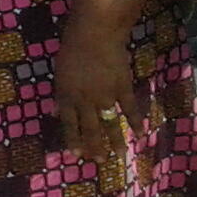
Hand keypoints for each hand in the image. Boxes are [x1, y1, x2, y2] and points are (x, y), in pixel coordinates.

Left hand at [53, 23, 134, 165]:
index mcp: (66, 96)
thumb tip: (55, 112)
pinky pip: (129, 109)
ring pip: (109, 123)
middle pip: (90, 128)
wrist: (95, 35)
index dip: (73, 139)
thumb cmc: (72, 50)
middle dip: (94, 146)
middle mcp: (85, 101)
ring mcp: (105, 96)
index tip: (76, 155)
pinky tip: (140, 134)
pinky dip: (136, 122)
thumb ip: (60, 94)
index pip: (69, 123)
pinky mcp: (123, 89)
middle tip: (99, 161)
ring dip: (115, 141)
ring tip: (119, 155)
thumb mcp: (60, 73)